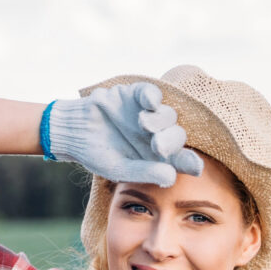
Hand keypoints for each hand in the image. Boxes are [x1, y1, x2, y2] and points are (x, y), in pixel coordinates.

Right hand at [44, 83, 205, 184]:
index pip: (183, 159)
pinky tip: (149, 102)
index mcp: (160, 158)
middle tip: (157, 146)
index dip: (191, 162)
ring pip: (168, 115)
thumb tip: (172, 176)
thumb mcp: (120, 169)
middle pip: (178, 136)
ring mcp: (150, 114)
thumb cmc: (99, 155)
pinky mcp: (137, 96)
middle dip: (170, 141)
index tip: (196, 168)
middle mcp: (160, 135)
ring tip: (143, 124)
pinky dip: (152, 96)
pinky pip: (152, 93)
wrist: (74, 131)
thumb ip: (146, 172)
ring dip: (160, 120)